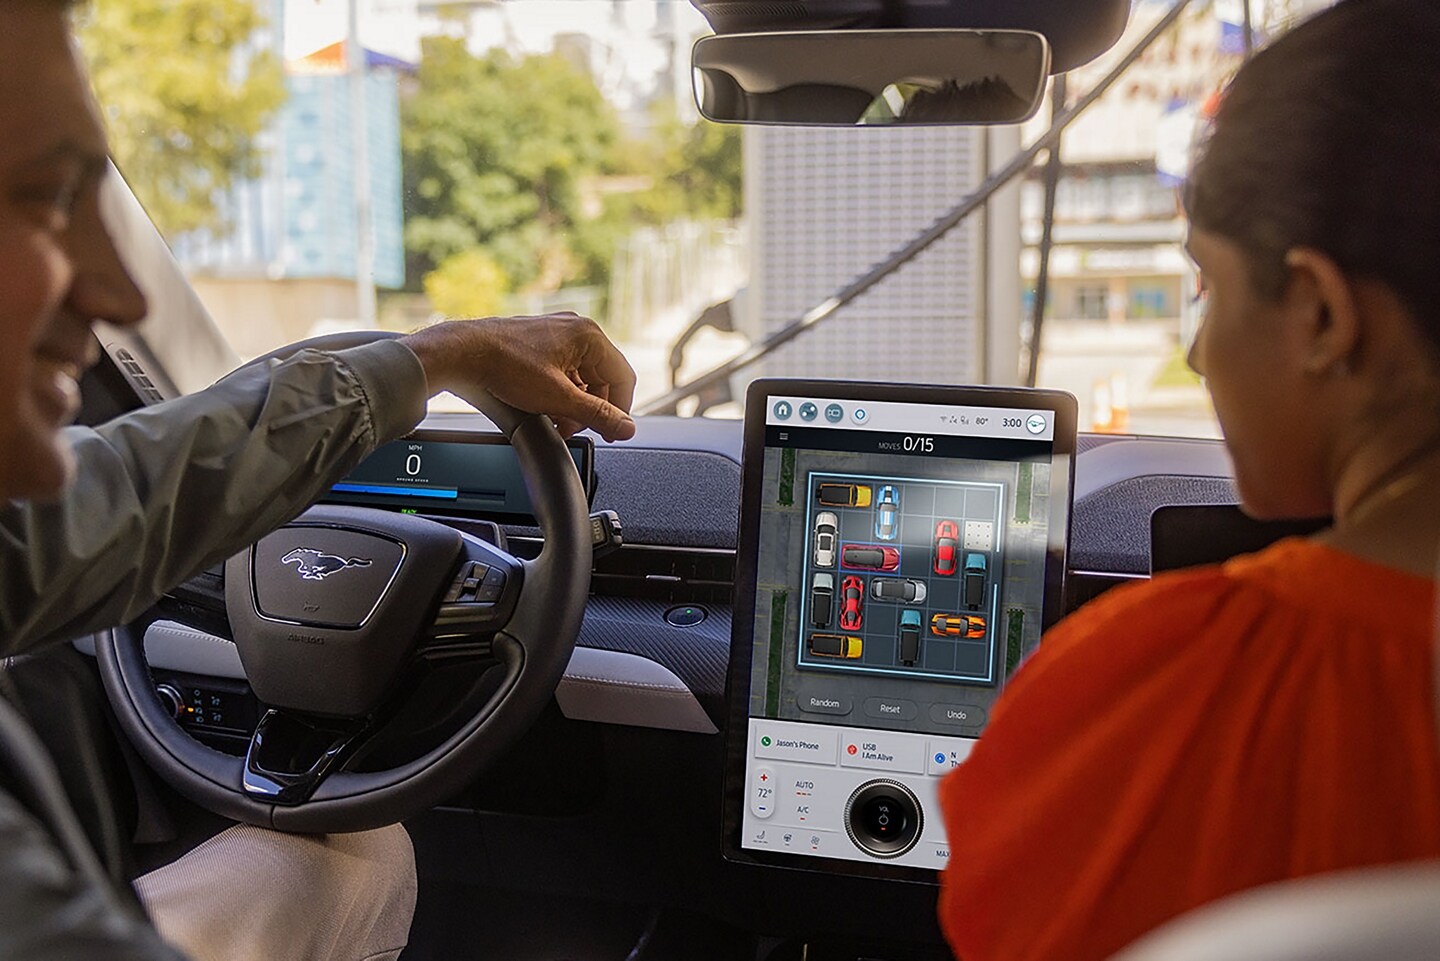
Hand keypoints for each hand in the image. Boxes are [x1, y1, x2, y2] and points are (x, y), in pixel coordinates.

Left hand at [400, 313, 636, 441]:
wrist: (464, 353)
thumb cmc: (506, 365)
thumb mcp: (558, 398)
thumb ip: (597, 415)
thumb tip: (626, 428)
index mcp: (589, 336)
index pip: (622, 378)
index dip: (620, 410)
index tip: (612, 430)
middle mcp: (576, 330)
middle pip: (602, 379)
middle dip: (590, 409)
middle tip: (576, 429)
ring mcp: (558, 334)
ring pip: (581, 377)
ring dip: (573, 405)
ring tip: (557, 423)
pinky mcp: (541, 343)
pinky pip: (563, 371)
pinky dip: (559, 393)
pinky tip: (545, 410)